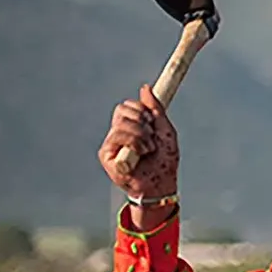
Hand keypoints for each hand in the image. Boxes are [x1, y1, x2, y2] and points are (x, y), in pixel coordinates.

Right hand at [100, 85, 179, 202]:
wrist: (163, 183)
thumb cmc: (165, 161)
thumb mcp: (165, 130)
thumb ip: (155, 109)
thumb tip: (145, 88)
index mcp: (130, 126)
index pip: (127, 105)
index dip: (141, 109)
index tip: (152, 122)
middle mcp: (118, 133)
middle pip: (121, 110)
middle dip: (142, 121)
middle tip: (151, 137)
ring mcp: (111, 144)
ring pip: (121, 123)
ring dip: (142, 135)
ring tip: (149, 149)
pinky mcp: (106, 155)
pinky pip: (117, 136)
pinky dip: (135, 143)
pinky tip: (141, 154)